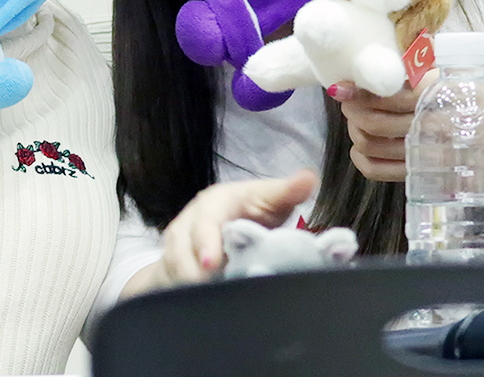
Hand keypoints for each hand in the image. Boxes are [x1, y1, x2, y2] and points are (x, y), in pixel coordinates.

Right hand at [156, 171, 317, 286]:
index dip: (206, 242)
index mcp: (215, 202)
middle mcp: (190, 223)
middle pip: (182, 249)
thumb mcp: (269, 200)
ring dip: (192, 285)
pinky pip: (175, 284)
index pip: (205, 220)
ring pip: (176, 270)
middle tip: (208, 287)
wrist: (224, 227)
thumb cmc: (249, 212)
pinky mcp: (172, 269)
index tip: (212, 263)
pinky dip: (189, 295)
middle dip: (193, 270)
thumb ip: (289, 192)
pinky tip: (206, 304)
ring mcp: (177, 248)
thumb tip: (310, 178)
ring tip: (212, 300)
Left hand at [328, 73, 434, 181]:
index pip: (391, 97)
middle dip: (353, 109)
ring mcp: (428, 154)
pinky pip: (374, 169)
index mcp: (443, 96)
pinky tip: (362, 143)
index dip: (361, 92)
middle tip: (351, 100)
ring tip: (359, 117)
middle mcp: (437, 127)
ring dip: (355, 129)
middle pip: (374, 122)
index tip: (347, 86)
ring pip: (370, 144)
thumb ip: (405, 70)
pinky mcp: (419, 173)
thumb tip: (350, 82)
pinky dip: (359, 155)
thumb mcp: (444, 71)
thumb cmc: (465, 93)